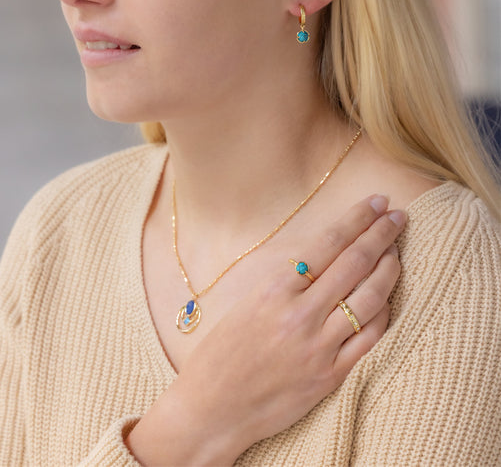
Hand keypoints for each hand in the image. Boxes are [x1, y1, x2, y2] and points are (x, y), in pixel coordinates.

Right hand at [127, 195, 402, 465]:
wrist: (213, 407)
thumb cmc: (224, 350)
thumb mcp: (249, 302)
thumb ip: (288, 281)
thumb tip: (326, 255)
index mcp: (276, 290)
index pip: (328, 243)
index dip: (357, 219)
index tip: (376, 202)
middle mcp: (301, 314)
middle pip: (355, 264)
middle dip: (381, 234)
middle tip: (397, 217)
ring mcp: (319, 347)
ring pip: (370, 299)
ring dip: (389, 270)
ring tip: (396, 253)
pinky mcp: (332, 376)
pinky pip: (371, 339)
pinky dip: (384, 314)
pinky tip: (388, 299)